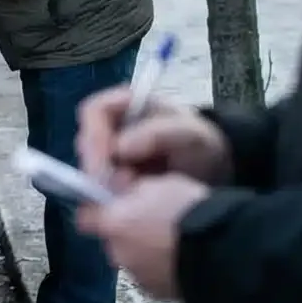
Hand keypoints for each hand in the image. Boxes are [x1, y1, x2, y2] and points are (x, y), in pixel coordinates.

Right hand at [76, 83, 231, 193]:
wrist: (214, 170)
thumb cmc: (201, 144)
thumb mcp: (188, 134)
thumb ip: (155, 134)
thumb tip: (118, 147)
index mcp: (126, 102)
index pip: (94, 111)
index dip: (93, 135)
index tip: (103, 163)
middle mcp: (113, 124)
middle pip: (87, 140)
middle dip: (97, 165)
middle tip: (114, 187)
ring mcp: (111, 150)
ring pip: (91, 164)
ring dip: (103, 182)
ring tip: (128, 193)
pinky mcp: (114, 174)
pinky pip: (100, 182)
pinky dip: (109, 192)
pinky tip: (126, 199)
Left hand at [76, 175, 210, 299]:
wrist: (221, 251)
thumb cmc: (188, 211)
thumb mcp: (159, 184)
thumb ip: (132, 191)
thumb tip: (121, 193)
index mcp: (113, 224)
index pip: (85, 218)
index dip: (94, 210)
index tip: (106, 205)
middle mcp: (117, 253)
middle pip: (113, 239)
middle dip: (126, 232)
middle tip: (152, 222)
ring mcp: (137, 276)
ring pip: (132, 259)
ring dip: (144, 251)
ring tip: (172, 242)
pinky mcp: (157, 294)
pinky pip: (151, 276)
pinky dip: (160, 268)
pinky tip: (181, 259)